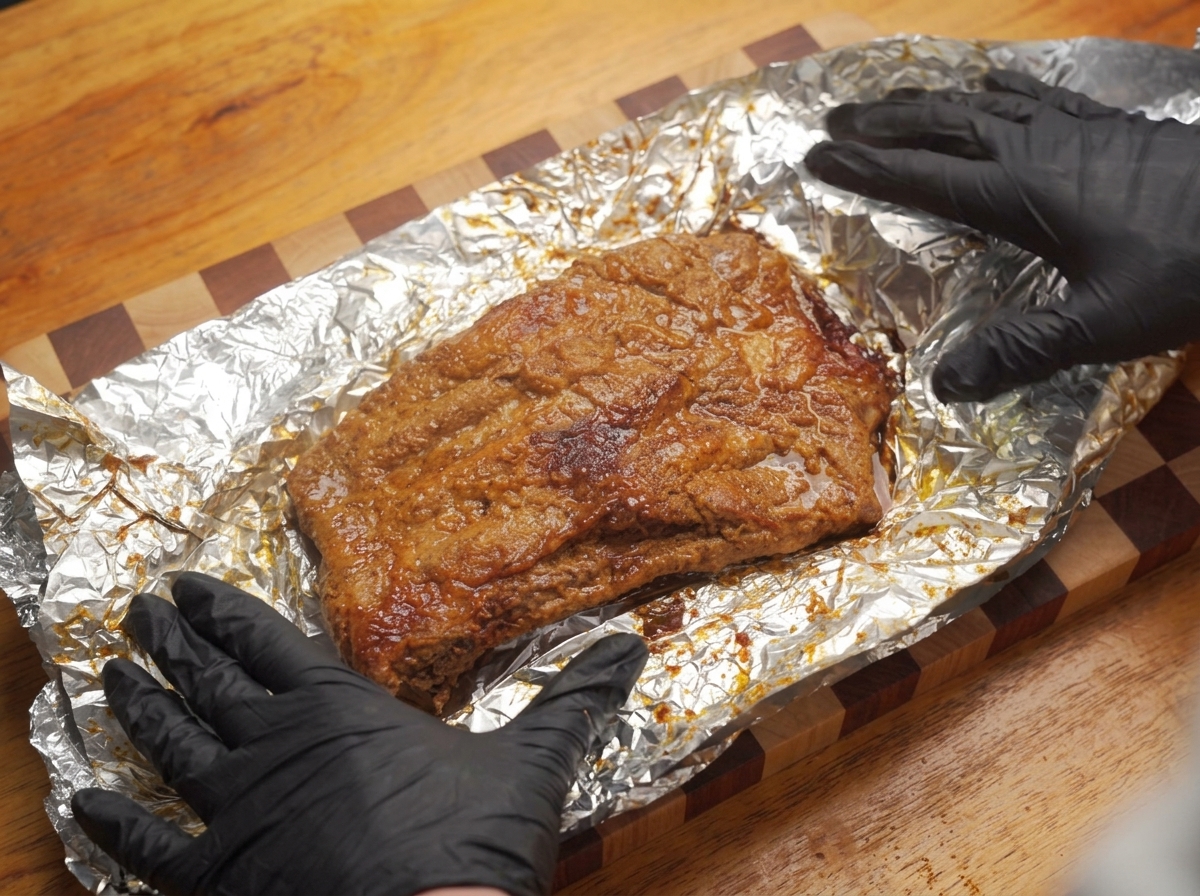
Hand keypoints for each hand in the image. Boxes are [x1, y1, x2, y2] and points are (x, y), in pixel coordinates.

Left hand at [70, 573, 647, 895]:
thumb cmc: (473, 846)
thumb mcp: (531, 762)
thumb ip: (574, 698)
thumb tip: (633, 646)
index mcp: (338, 710)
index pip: (264, 641)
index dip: (220, 609)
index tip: (182, 583)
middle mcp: (272, 747)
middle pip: (205, 680)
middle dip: (167, 644)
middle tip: (135, 613)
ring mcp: (234, 812)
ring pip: (167, 746)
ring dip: (135, 708)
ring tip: (107, 675)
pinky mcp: (214, 877)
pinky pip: (145, 846)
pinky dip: (110, 825)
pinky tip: (80, 804)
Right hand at [804, 69, 1199, 400]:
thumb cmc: (1191, 266)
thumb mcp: (1105, 323)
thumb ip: (1024, 350)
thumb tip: (943, 386)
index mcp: (1022, 197)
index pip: (923, 178)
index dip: (865, 168)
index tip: (816, 155)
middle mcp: (1036, 153)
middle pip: (941, 127)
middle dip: (882, 123)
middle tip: (833, 120)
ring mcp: (1074, 131)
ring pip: (981, 106)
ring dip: (927, 103)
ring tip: (888, 101)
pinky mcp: (1108, 127)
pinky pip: (1037, 97)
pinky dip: (998, 92)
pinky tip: (991, 88)